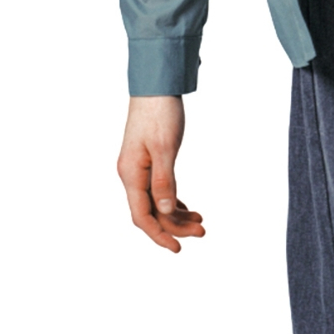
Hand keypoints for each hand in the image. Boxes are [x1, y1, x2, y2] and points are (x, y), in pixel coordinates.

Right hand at [117, 95, 205, 252]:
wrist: (157, 85)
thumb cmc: (160, 113)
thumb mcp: (165, 149)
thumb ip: (164, 182)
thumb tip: (163, 212)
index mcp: (131, 174)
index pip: (142, 216)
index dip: (159, 235)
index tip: (178, 248)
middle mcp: (131, 174)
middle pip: (151, 213)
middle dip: (175, 226)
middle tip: (202, 231)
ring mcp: (139, 168)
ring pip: (156, 203)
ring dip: (176, 215)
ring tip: (201, 221)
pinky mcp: (148, 161)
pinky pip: (158, 190)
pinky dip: (173, 201)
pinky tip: (188, 208)